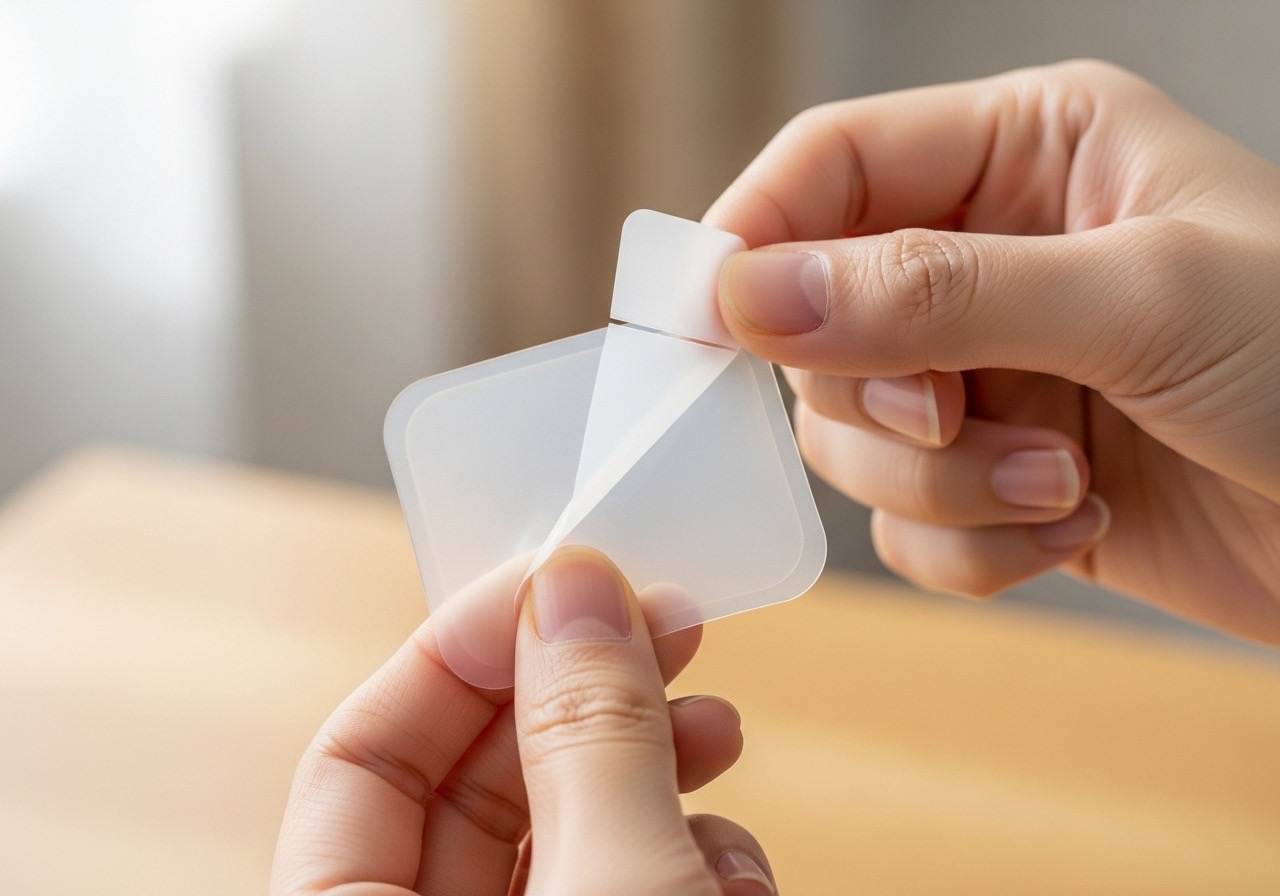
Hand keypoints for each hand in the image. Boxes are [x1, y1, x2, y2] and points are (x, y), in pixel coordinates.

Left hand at [270, 546, 775, 895]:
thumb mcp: (613, 889)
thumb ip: (590, 738)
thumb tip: (572, 586)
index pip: (360, 755)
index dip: (455, 650)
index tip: (559, 580)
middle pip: (476, 781)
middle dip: (583, 692)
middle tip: (668, 623)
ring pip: (563, 829)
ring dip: (652, 767)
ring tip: (715, 726)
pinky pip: (623, 882)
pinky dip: (685, 858)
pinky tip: (731, 871)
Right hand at [707, 60, 1279, 642]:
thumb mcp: (1138, 301)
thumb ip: (935, 292)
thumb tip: (754, 294)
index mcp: (1025, 153)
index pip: (829, 168)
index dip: (753, 239)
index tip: (706, 325)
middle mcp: (988, 254)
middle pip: (818, 320)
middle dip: (884, 399)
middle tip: (961, 423)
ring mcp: (986, 371)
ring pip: (850, 435)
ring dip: (939, 486)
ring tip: (1055, 485)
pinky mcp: (992, 478)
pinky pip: (903, 522)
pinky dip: (969, 546)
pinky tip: (1069, 526)